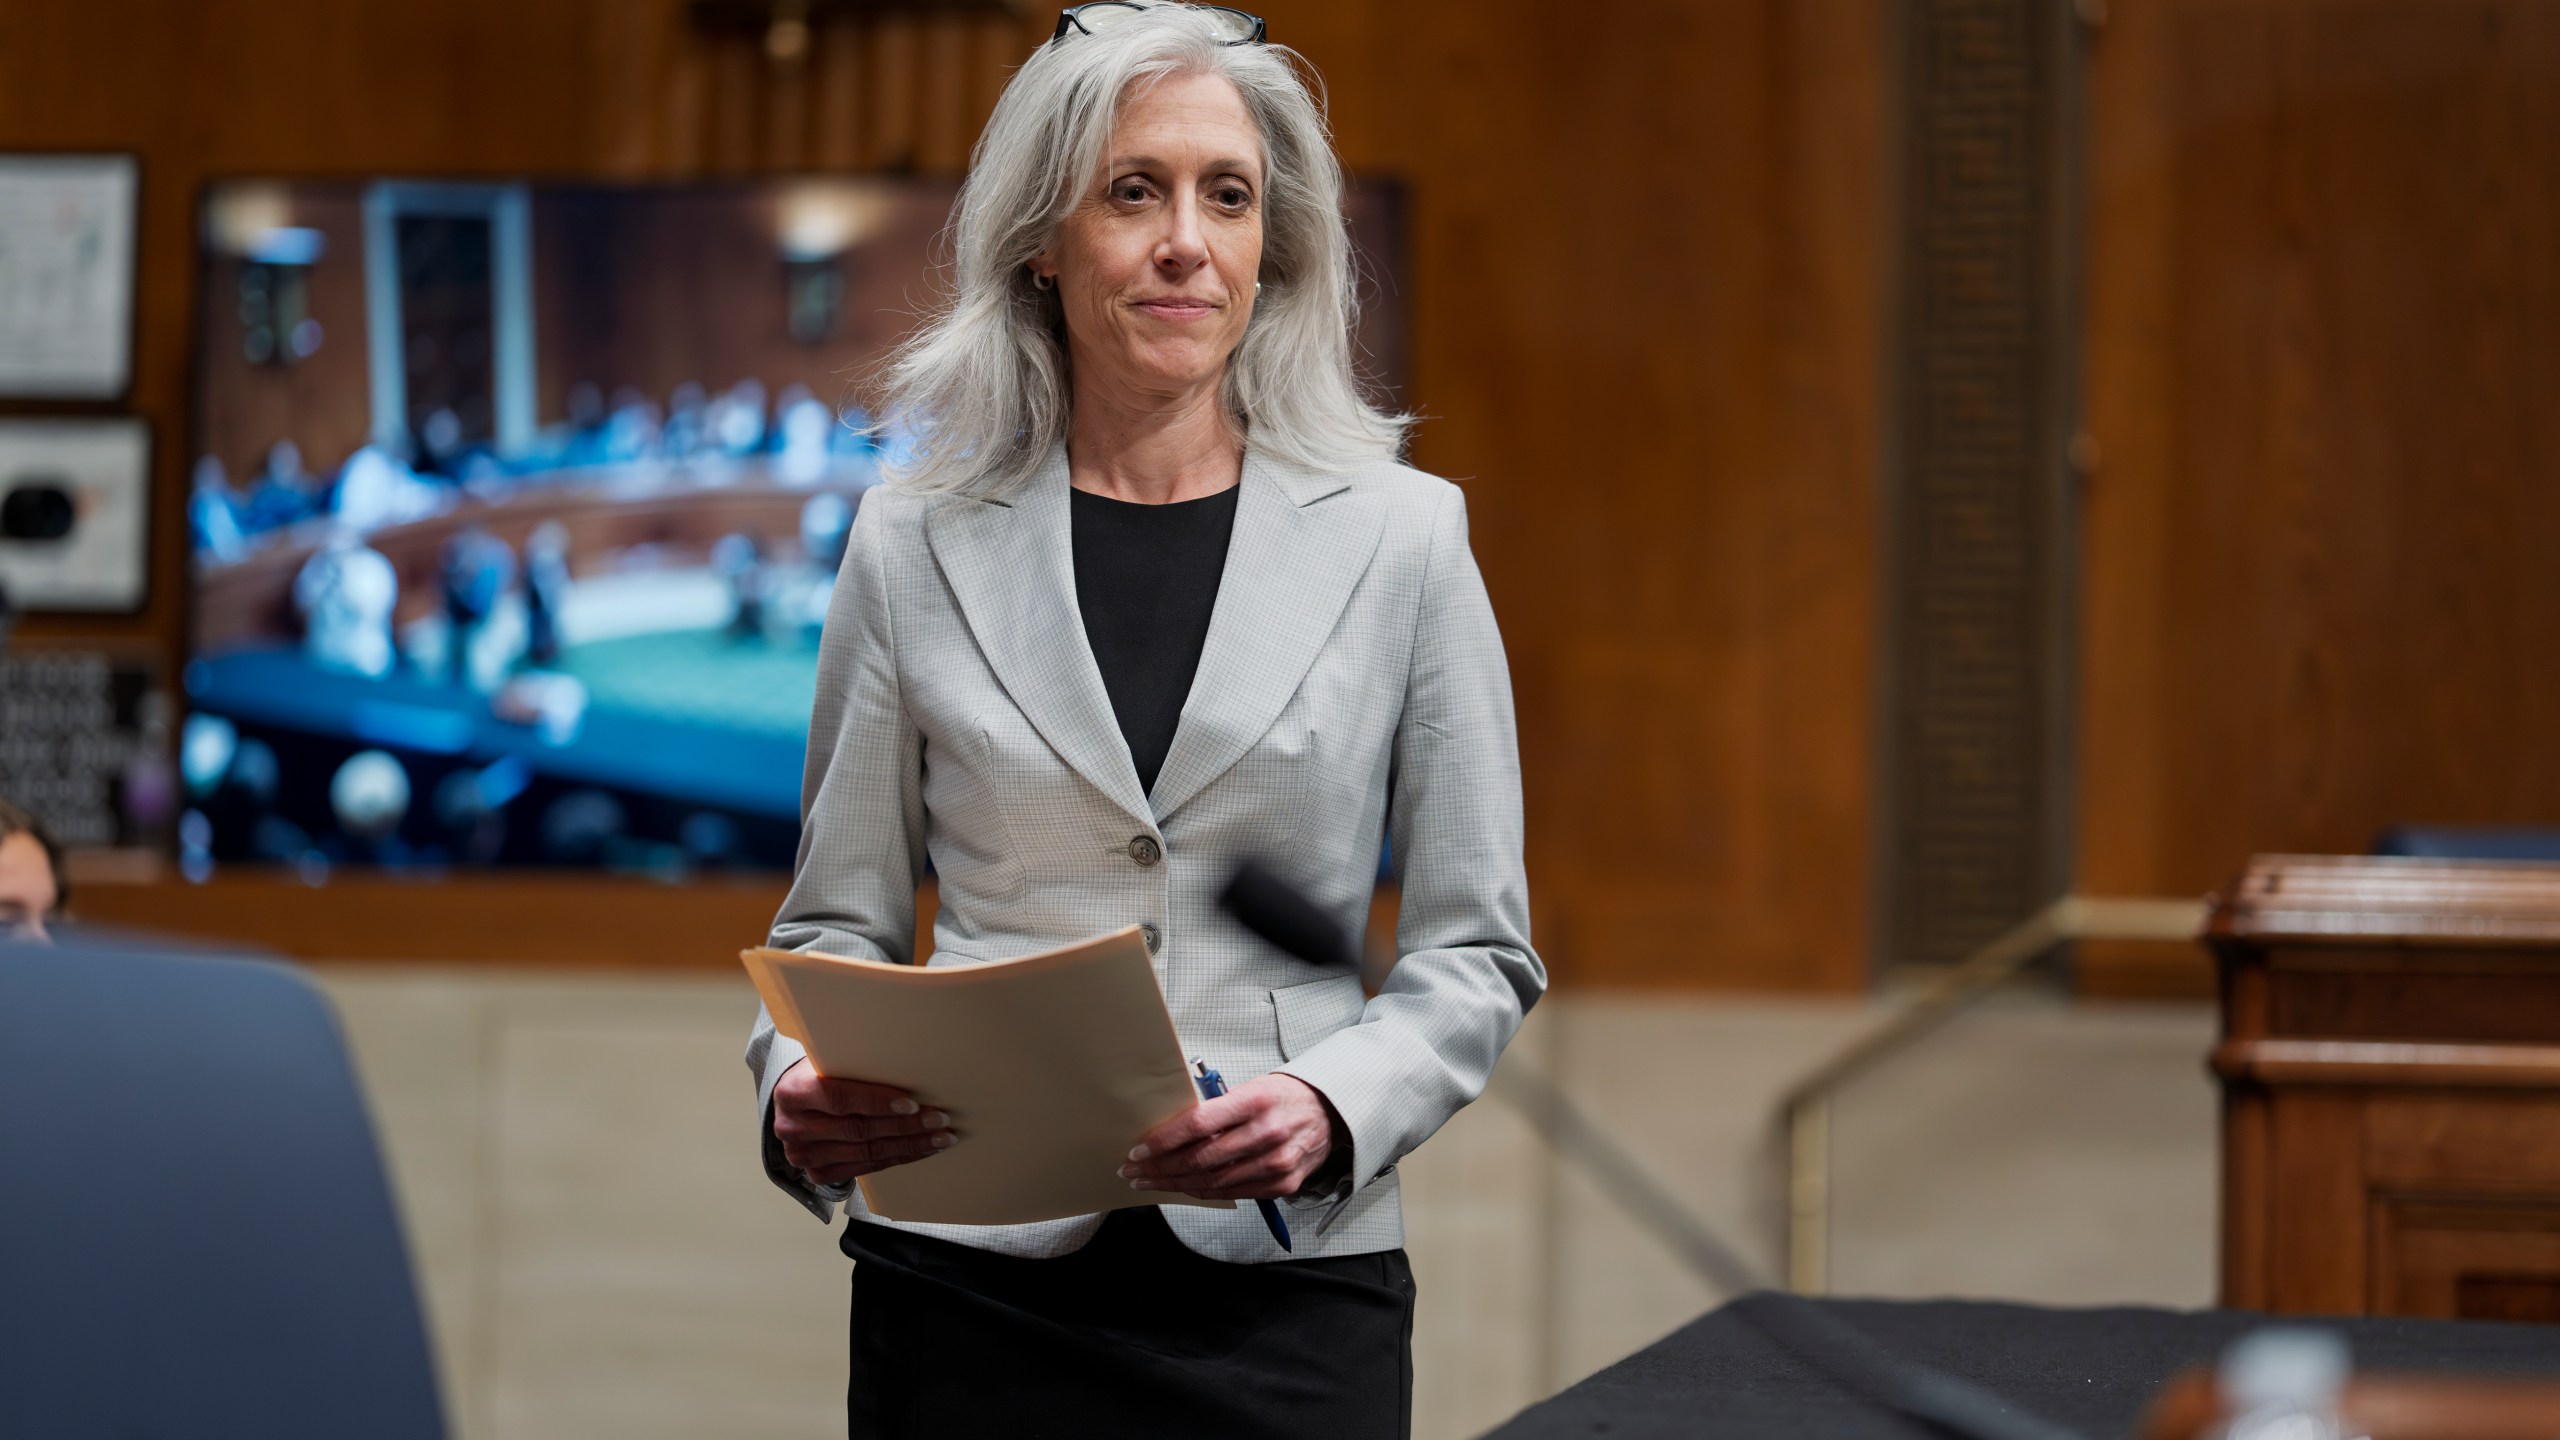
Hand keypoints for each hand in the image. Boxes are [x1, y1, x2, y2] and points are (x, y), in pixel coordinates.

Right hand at [771, 1058, 956, 1186]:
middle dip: (905, 1125)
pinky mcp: (818, 1174)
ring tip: (940, 1137)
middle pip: (858, 1129)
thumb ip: (854, 1065)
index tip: (913, 1103)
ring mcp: (804, 1156)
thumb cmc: (820, 1075)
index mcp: (793, 1093)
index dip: (877, 1102)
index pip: (839, 1098)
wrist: (796, 1104)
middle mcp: (793, 1128)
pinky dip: (898, 1158)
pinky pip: (867, 1168)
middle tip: (939, 1119)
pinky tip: (922, 1150)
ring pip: (867, 1152)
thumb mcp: (828, 1061)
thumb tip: (908, 1062)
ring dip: (909, 1145)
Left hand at [1119, 1073, 1341, 1201]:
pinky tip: (1183, 1186)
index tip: (1140, 1149)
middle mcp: (1267, 1133)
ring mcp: (1276, 1163)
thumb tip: (1172, 1126)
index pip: (1198, 1124)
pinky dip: (1203, 1191)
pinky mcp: (1282, 1184)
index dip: (1163, 1140)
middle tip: (1135, 1170)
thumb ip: (1216, 1108)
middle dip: (1160, 1167)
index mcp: (1255, 1101)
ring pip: (1212, 1182)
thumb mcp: (1252, 1087)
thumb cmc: (1284, 1097)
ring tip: (1151, 1181)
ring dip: (1175, 1184)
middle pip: (1200, 1158)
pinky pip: (1232, 1193)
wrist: (1331, 1112)